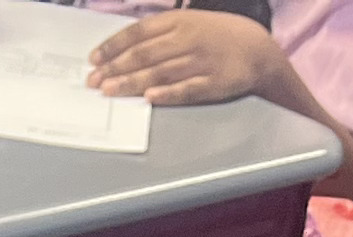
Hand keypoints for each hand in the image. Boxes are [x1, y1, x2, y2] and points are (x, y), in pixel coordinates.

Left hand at [89, 8, 288, 100]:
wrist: (258, 50)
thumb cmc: (218, 36)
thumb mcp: (190, 22)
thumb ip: (160, 33)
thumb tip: (125, 48)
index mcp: (179, 22)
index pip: (138, 33)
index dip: (114, 46)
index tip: (94, 59)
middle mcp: (187, 39)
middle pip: (144, 54)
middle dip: (115, 68)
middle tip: (93, 81)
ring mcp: (200, 62)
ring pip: (159, 72)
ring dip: (132, 82)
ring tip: (109, 91)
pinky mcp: (214, 84)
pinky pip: (187, 90)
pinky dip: (167, 94)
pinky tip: (149, 98)